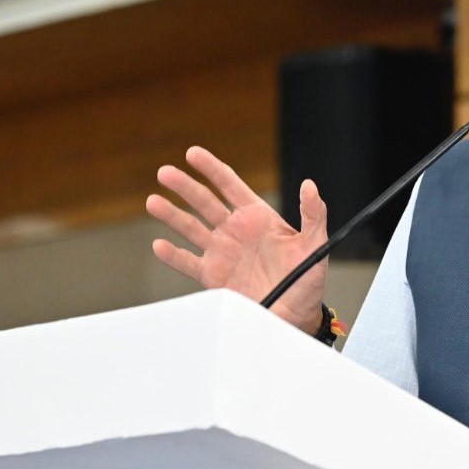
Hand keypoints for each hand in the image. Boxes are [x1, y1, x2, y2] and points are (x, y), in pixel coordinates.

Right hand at [146, 146, 327, 331]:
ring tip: (153, 202)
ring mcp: (221, 252)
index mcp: (257, 216)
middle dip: (185, 186)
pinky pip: (188, 263)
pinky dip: (173, 255)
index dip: (211, 168)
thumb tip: (310, 185)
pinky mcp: (212, 276)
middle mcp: (235, 230)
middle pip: (204, 201)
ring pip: (191, 228)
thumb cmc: (307, 279)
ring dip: (171, 215)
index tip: (192, 153)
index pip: (230, 185)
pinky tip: (159, 245)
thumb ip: (313, 215)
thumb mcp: (315, 245)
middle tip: (164, 172)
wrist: (294, 316)